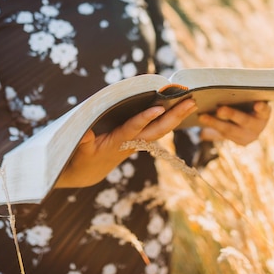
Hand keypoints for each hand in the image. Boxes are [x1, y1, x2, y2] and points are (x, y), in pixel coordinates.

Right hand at [55, 98, 197, 187]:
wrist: (90, 171)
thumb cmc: (84, 158)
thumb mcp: (80, 151)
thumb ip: (83, 142)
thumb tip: (85, 133)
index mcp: (118, 142)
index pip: (134, 128)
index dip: (145, 119)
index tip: (158, 108)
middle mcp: (133, 142)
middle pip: (157, 129)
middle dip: (174, 116)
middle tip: (191, 102)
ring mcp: (139, 141)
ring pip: (162, 128)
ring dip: (178, 116)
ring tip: (193, 102)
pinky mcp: (140, 138)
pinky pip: (159, 128)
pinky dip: (171, 118)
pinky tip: (183, 109)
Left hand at [198, 101, 271, 145]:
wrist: (249, 124)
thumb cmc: (247, 104)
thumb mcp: (248, 100)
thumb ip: (241, 94)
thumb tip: (226, 82)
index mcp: (264, 113)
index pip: (265, 110)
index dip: (262, 108)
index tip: (258, 104)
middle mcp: (258, 126)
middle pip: (244, 120)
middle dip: (231, 114)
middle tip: (219, 109)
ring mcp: (249, 136)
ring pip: (230, 130)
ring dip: (215, 123)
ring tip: (203, 116)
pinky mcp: (239, 142)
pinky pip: (223, 135)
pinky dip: (212, 128)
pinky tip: (202, 123)